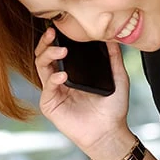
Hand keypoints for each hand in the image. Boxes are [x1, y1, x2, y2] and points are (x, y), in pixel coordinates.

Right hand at [35, 26, 130, 155]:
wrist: (110, 133)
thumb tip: (112, 37)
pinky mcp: (50, 105)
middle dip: (46, 43)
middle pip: (43, 56)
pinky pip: (47, 88)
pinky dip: (54, 79)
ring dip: (48, 55)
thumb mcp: (118, 78)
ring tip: (61, 50)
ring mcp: (54, 93)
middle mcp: (60, 82)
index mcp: (72, 74)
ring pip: (41, 68)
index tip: (60, 27)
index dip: (55, 39)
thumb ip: (114, 58)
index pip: (57, 52)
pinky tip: (63, 76)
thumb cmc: (113, 109)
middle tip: (53, 33)